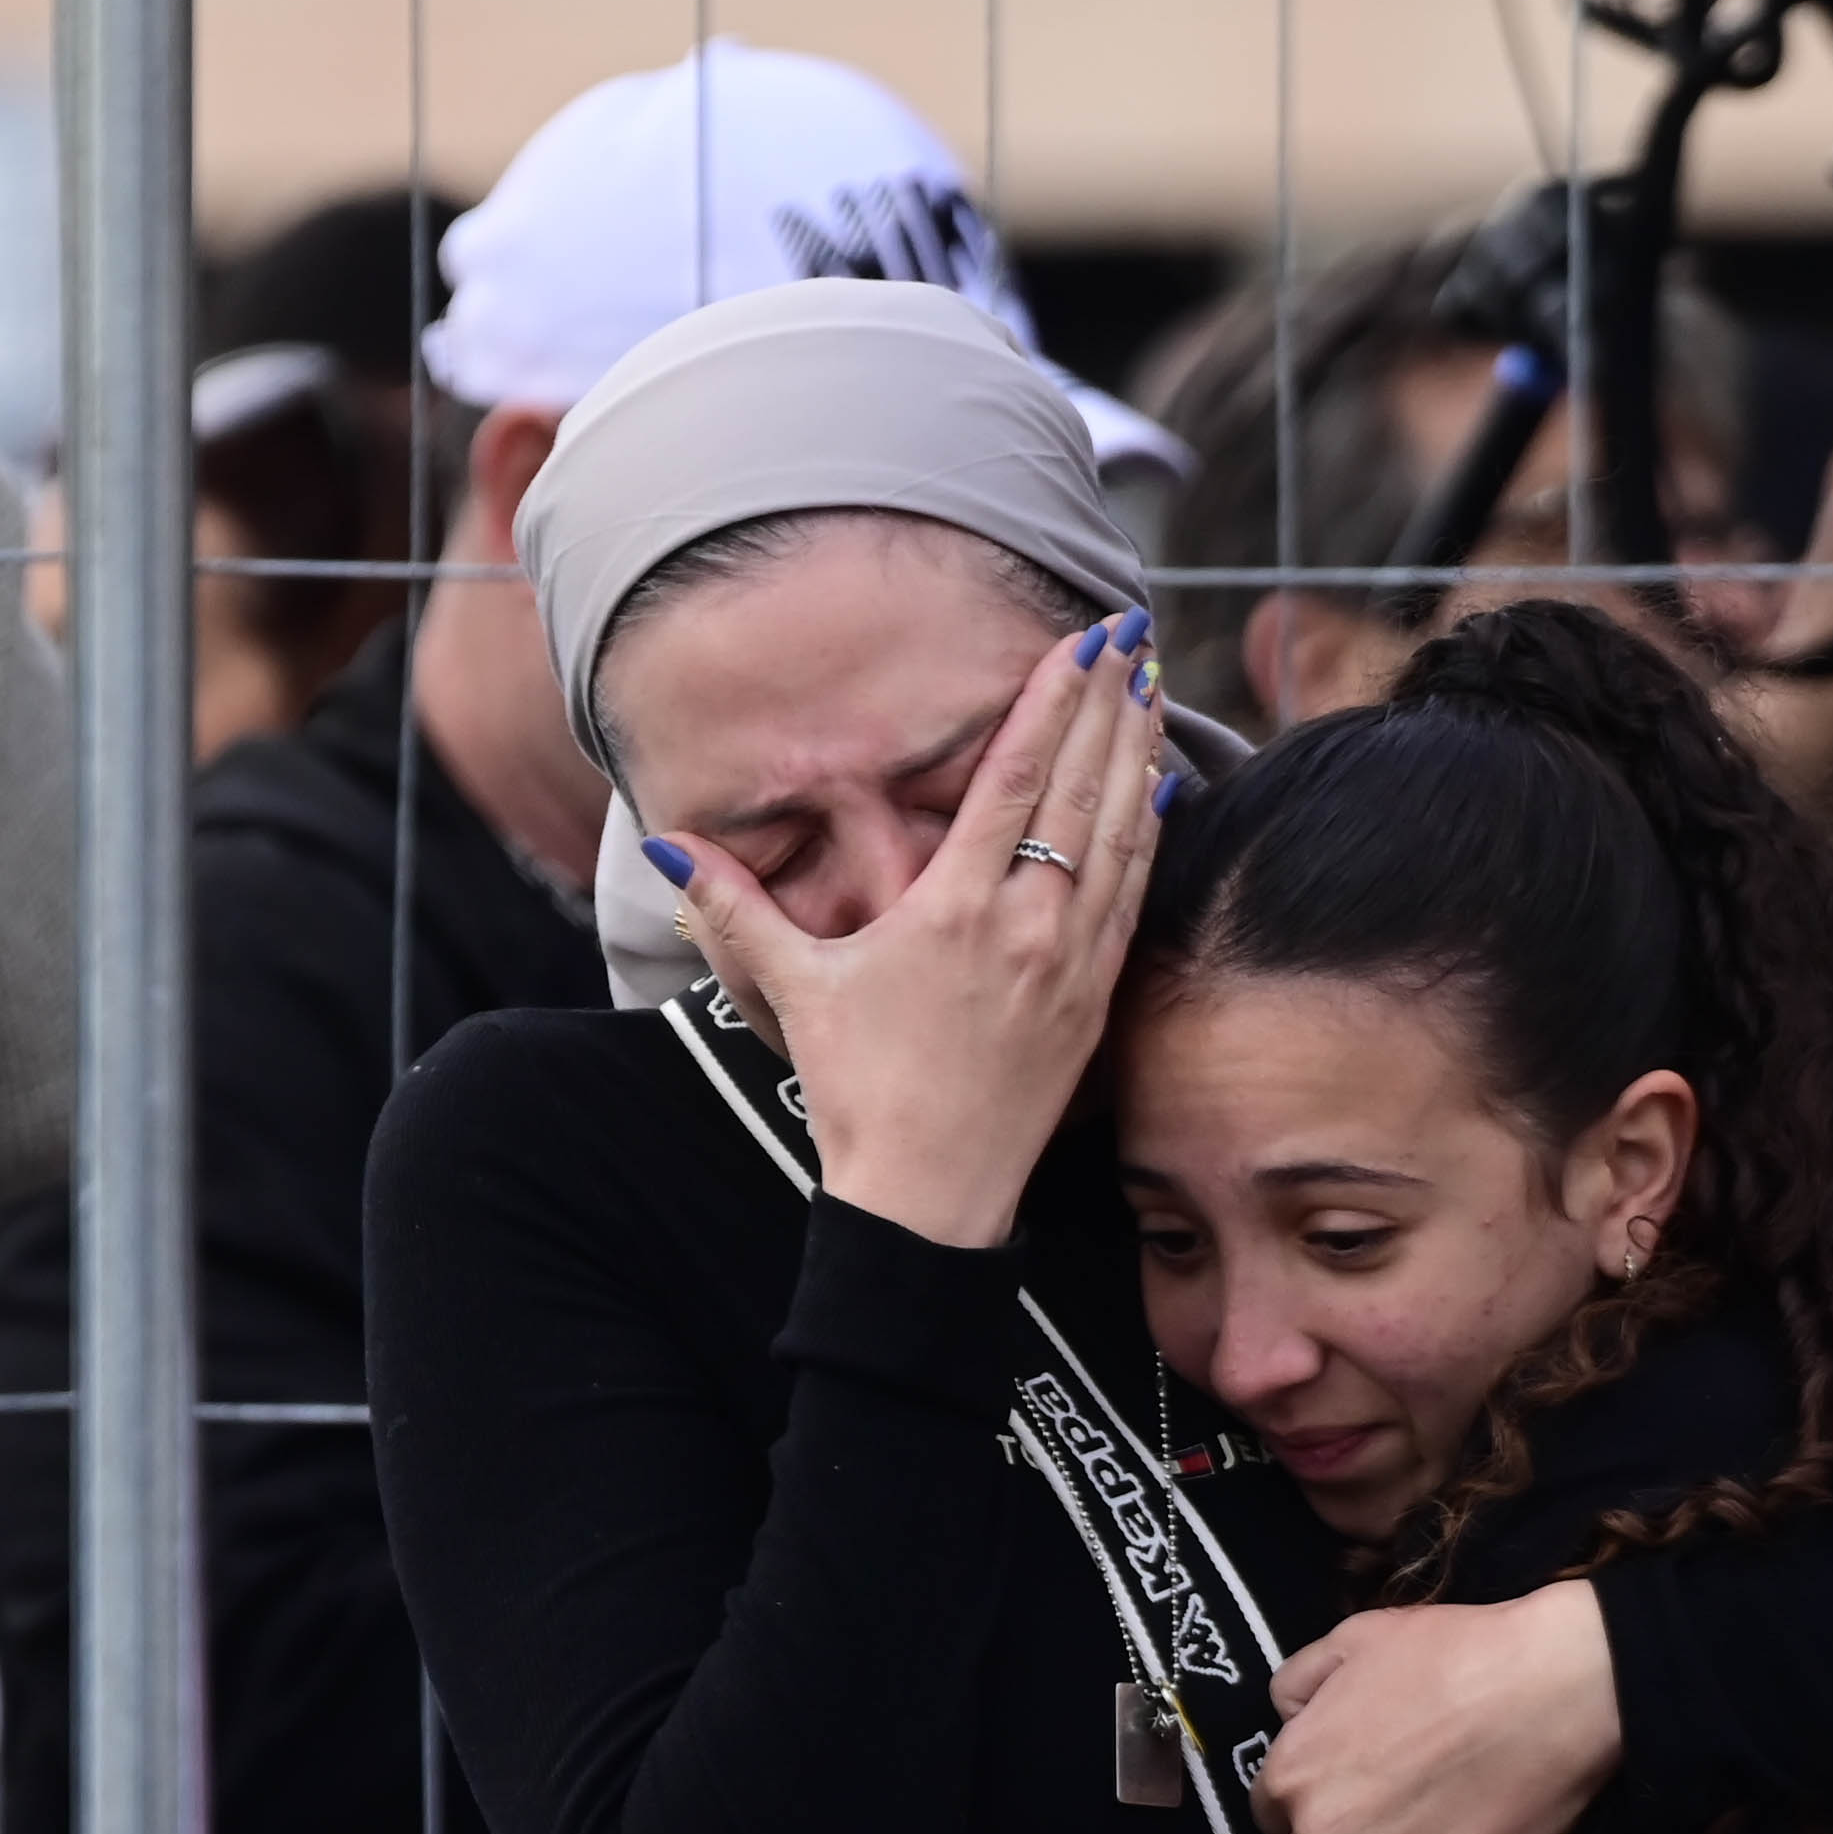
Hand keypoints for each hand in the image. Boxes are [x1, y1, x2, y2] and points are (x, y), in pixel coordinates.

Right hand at [658, 614, 1168, 1249]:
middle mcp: (1027, 925)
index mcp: (954, 910)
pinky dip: (1150, 833)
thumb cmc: (860, 1092)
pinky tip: (1161, 792)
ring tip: (1153, 690)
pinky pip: (1133, 894)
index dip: (1054, 700)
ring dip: (1139, 756)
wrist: (929, 1196)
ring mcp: (1071, 962)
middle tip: (1131, 637)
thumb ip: (734, 907)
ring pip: (1122, 835)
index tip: (1083, 641)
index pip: (1016, 777)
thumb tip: (671, 845)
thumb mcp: (794, 988)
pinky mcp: (1094, 1000)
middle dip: (1110, 705)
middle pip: (1083, 789)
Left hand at [1258, 1583, 1622, 1833]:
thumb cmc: (1456, 1653)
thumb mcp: (1355, 1638)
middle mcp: (1317, 1833)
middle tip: (1391, 1809)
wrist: (1553, 1687)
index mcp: (1290, 1770)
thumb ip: (1299, 1682)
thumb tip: (1286, 1718)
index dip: (1308, 1797)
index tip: (1348, 1784)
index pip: (1272, 1809)